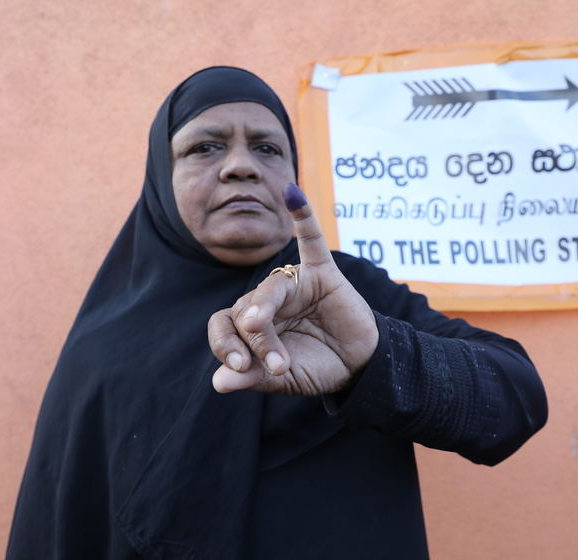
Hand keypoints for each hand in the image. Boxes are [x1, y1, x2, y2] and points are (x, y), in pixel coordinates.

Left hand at [208, 183, 378, 395]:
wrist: (360, 365)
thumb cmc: (317, 367)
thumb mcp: (283, 380)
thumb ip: (252, 378)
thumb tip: (217, 382)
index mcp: (251, 325)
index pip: (223, 323)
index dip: (224, 343)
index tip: (239, 367)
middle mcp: (267, 301)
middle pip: (244, 309)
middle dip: (256, 342)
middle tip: (277, 367)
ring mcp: (293, 284)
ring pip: (268, 289)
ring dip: (267, 317)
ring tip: (281, 357)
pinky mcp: (322, 273)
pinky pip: (311, 240)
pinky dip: (302, 216)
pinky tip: (292, 192)